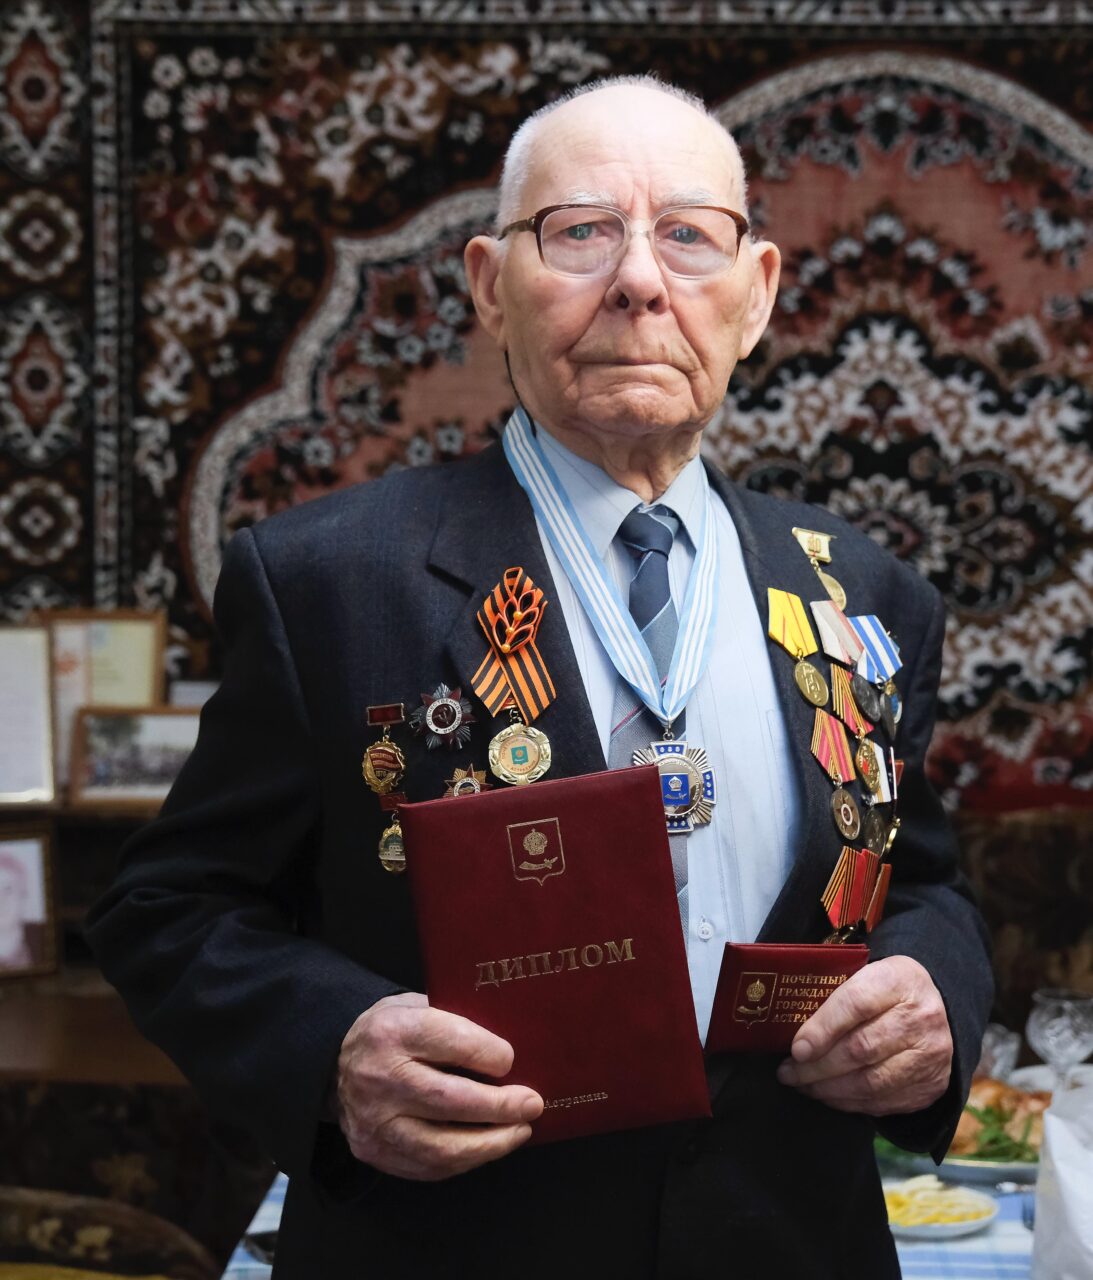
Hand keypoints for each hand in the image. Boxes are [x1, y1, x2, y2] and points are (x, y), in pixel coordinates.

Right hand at [335, 992, 542, 1180]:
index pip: (452, 1043)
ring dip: (491, 1144)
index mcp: (393, 1031)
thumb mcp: (417, 1006)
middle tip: (532, 1104)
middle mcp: (379, 1078)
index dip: (490, 1054)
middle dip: (500, 1106)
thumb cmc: (391, 1031)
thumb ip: (456, 1023)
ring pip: (442, 1146)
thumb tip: (513, 1051)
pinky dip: (466, 1160)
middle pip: (451, 1100)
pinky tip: (488, 1147)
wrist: (333, 1064)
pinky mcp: (374, 1152)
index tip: (513, 1061)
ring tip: (519, 1131)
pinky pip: (429, 1167)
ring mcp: (375, 1122)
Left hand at [775, 955, 951, 1115]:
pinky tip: (828, 1095)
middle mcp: (921, 1018)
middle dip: (817, 1067)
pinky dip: (849, 1103)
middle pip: (861, 1049)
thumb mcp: (865, 974)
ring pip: (871, 1082)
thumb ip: (833, 993)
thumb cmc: (886, 991)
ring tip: (802, 1085)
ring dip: (828, 1089)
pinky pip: (883, 1102)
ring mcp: (930, 1055)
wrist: (940, 1009)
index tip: (796, 1049)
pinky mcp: (930, 1085)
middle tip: (788, 1072)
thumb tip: (790, 1029)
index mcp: (899, 979)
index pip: (856, 1003)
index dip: (822, 1029)